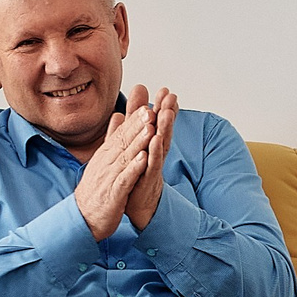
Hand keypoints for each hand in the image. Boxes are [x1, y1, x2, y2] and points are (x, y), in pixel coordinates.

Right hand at [73, 97, 153, 239]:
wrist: (83, 217)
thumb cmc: (96, 189)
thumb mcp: (102, 160)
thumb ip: (112, 138)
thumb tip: (119, 116)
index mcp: (105, 155)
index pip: (121, 135)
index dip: (134, 121)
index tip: (147, 107)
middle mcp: (106, 163)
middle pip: (123, 141)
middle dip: (137, 126)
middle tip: (150, 111)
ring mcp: (109, 178)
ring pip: (125, 157)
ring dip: (138, 142)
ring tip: (150, 129)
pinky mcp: (114, 194)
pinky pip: (125, 179)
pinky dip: (134, 168)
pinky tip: (144, 159)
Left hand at [124, 85, 178, 231]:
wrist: (137, 206)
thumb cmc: (136, 177)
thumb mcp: (133, 150)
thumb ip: (130, 130)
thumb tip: (125, 112)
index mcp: (150, 146)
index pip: (157, 123)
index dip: (161, 106)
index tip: (165, 89)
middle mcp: (155, 154)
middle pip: (163, 129)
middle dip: (167, 111)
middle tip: (170, 95)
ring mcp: (153, 166)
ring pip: (160, 144)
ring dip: (165, 128)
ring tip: (166, 111)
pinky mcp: (148, 180)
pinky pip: (153, 164)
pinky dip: (154, 152)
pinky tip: (155, 140)